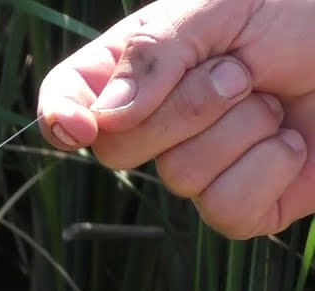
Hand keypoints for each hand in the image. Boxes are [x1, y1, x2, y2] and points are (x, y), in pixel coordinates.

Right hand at [38, 0, 314, 238]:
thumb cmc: (298, 13)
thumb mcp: (218, 6)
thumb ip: (151, 52)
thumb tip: (102, 119)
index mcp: (135, 69)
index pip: (66, 98)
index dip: (60, 117)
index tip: (82, 129)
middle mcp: (157, 124)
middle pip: (117, 149)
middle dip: (185, 109)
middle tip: (240, 72)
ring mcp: (198, 169)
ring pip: (178, 178)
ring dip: (240, 130)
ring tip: (275, 99)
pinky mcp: (242, 207)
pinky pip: (225, 209)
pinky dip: (268, 168)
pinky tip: (293, 141)